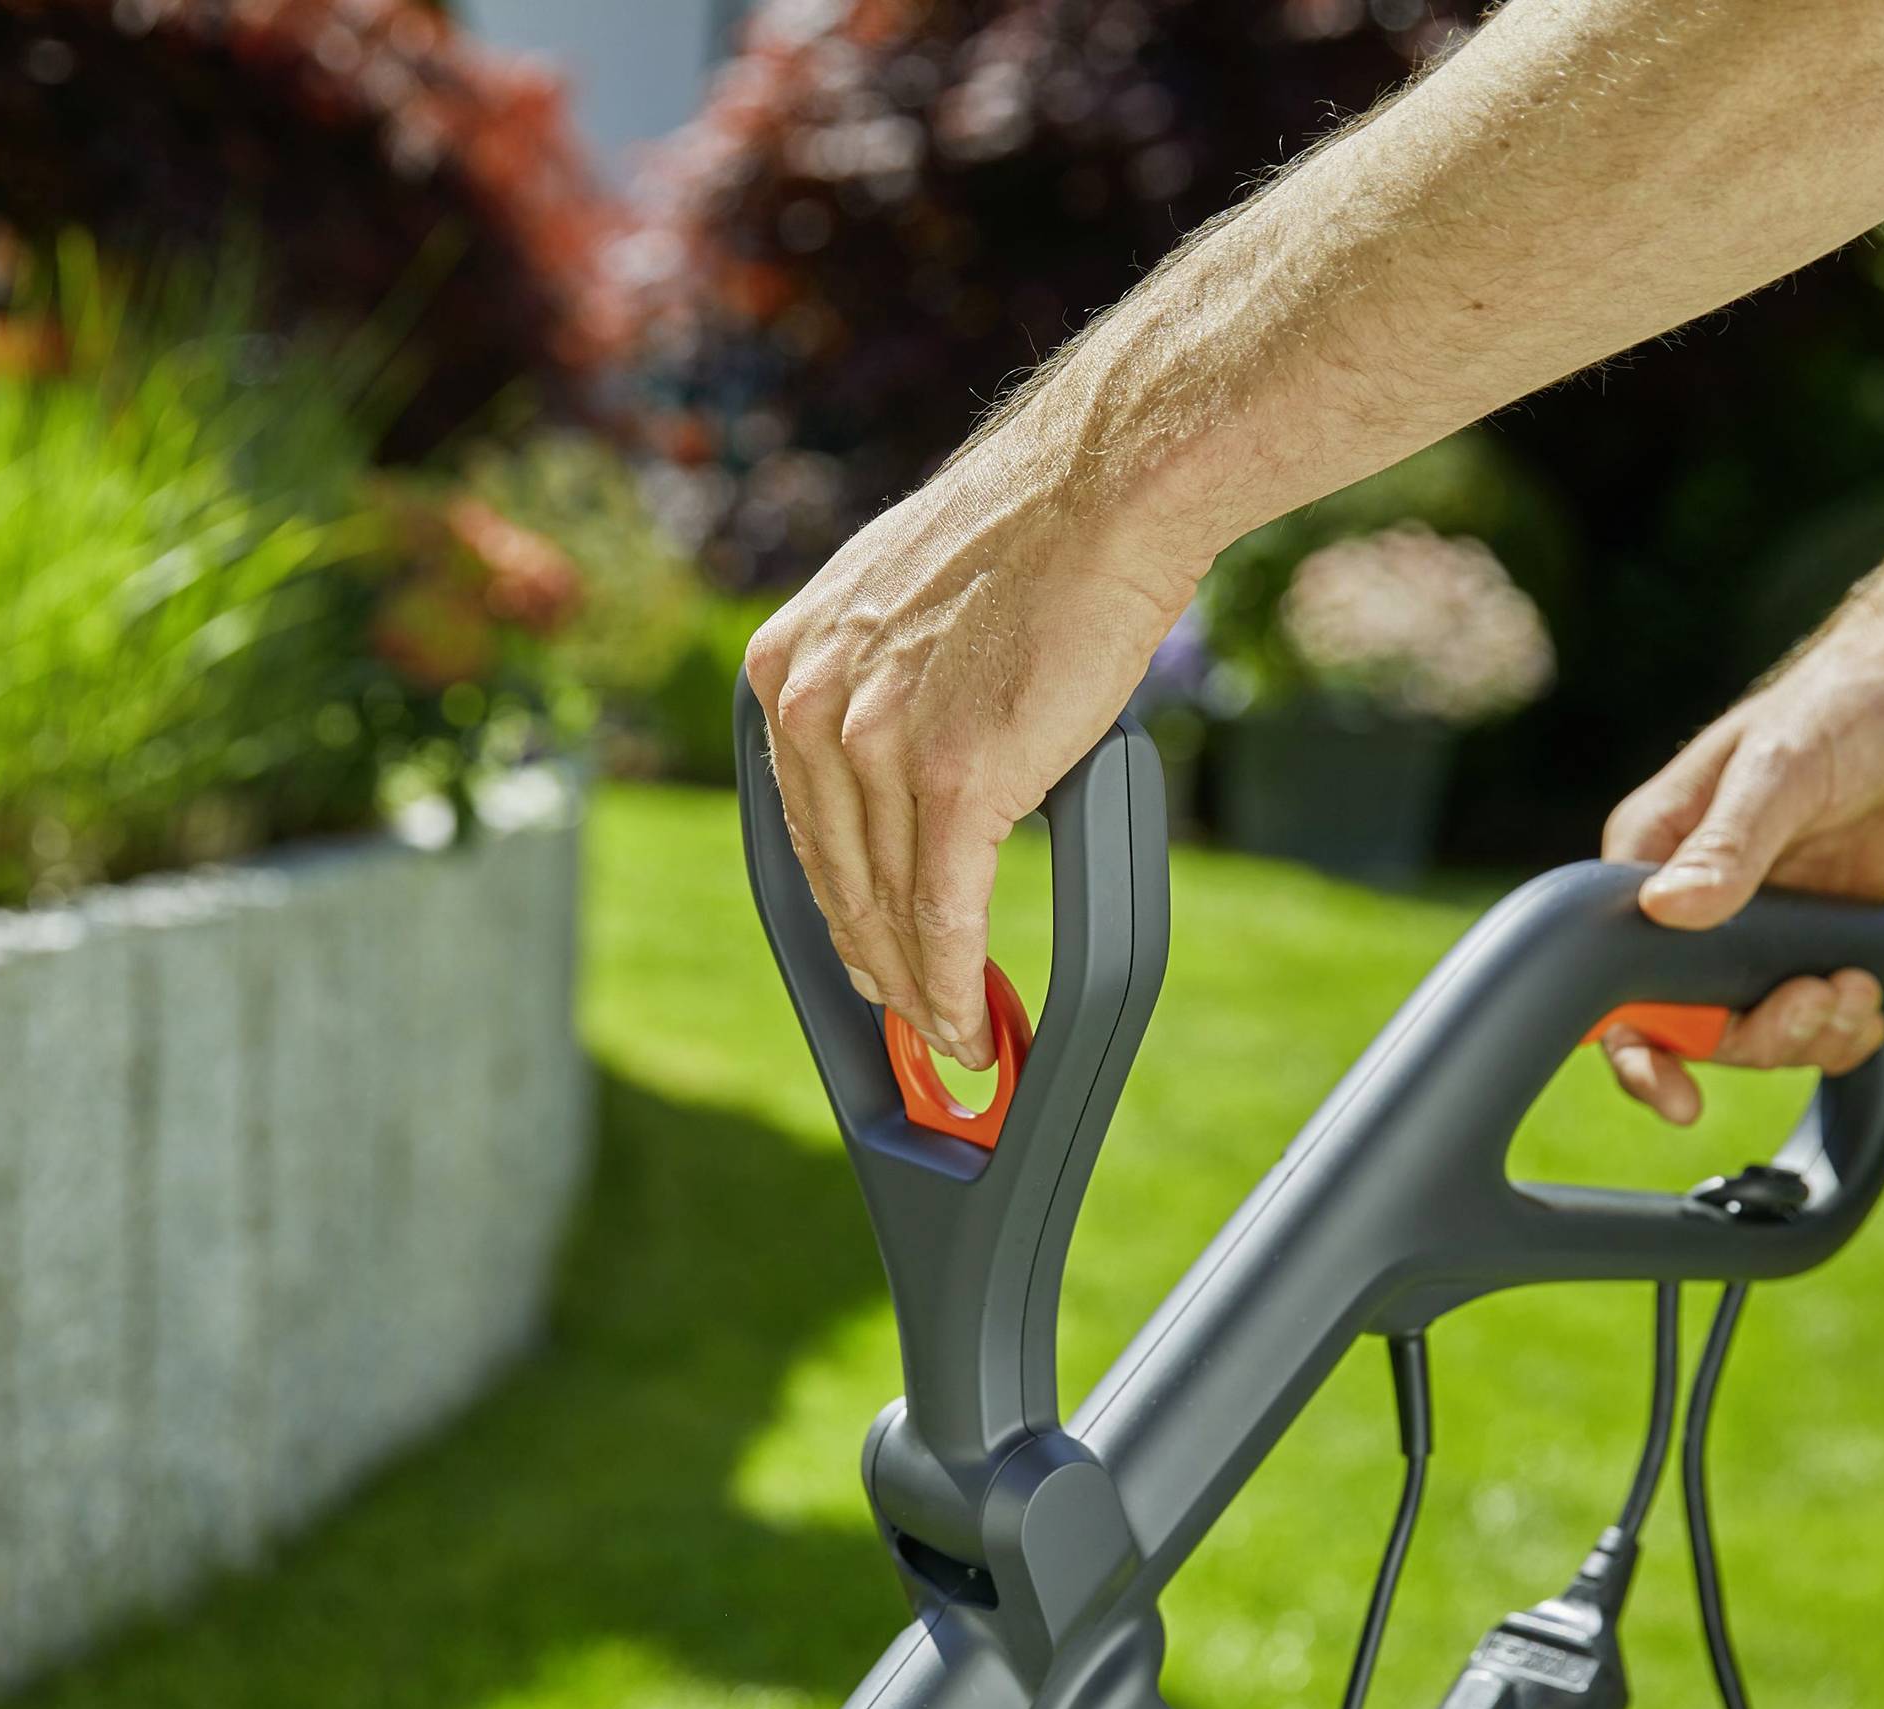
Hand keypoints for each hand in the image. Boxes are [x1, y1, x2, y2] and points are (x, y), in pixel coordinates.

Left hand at [745, 441, 1204, 1070]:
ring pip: (886, 908)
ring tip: (950, 1037)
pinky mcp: (953, 782)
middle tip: (909, 1019)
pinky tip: (971, 1024)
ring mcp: (876, 747)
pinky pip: (944, 915)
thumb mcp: (896, 608)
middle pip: (835, 879)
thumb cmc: (1029, 545)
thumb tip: (893, 764)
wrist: (1099, 496)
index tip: (861, 954)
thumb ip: (873, 688)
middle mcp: (810, 707)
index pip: (799, 821)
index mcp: (784, 666)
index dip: (836, 906)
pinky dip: (956, 985)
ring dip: (921, 991)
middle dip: (875, 965)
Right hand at [1595, 630, 1883, 1122]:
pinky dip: (1838, 1029)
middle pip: (1687, 1021)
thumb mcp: (1780, 772)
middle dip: (1753, 1035)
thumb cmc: (1841, 707)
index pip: (1612, 972)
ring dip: (1805, 1031)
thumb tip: (1669, 911)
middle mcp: (1686, 901)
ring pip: (1749, 1028)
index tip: (1676, 1092)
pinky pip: (1805, 1015)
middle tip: (1814, 1004)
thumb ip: (1728, 847)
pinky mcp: (1805, 937)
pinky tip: (1867, 1002)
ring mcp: (1747, 926)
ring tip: (1856, 990)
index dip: (1637, 1044)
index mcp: (1649, 857)